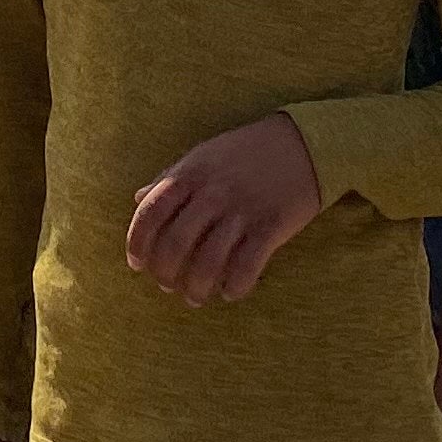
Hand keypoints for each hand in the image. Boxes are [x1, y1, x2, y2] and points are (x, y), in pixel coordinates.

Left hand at [126, 113, 323, 301]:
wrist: (305, 143)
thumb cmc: (245, 151)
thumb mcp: (201, 156)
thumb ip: (168, 179)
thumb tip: (137, 199)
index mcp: (190, 174)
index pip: (150, 214)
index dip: (137, 244)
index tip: (137, 265)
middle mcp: (212, 193)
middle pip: (175, 244)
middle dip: (165, 273)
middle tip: (167, 286)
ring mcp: (242, 211)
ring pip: (209, 263)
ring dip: (197, 288)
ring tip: (195, 297)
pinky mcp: (271, 226)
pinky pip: (247, 267)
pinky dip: (235, 287)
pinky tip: (230, 292)